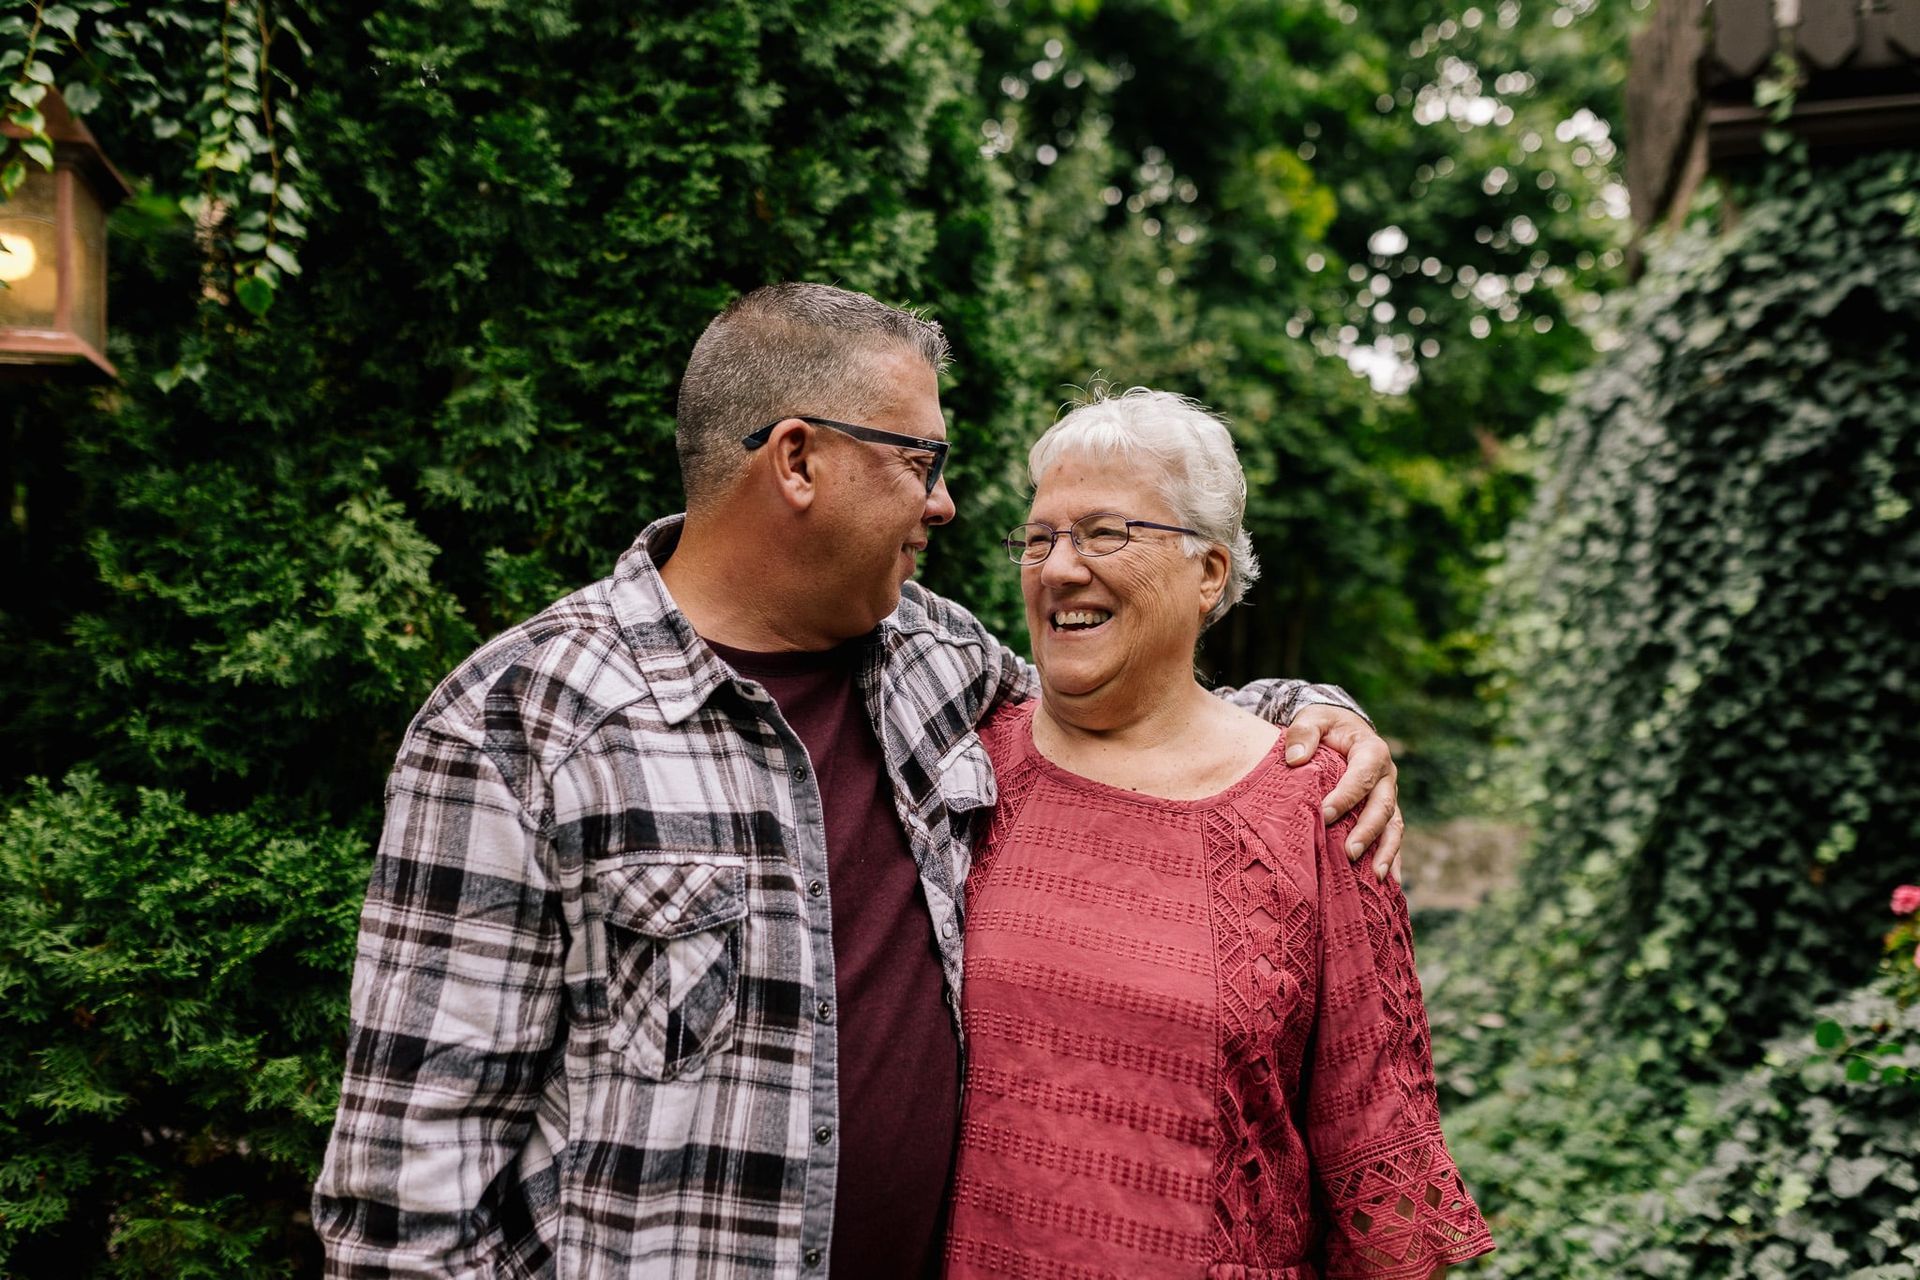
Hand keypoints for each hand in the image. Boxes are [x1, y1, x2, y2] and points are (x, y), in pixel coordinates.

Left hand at [1283, 705, 1403, 882]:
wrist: (1344, 730)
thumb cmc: (1325, 726)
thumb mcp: (1312, 718)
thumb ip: (1302, 733)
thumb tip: (1295, 758)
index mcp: (1372, 751)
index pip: (1362, 776)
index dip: (1346, 796)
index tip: (1324, 814)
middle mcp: (1386, 776)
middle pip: (1382, 807)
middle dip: (1367, 832)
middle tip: (1348, 853)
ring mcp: (1389, 797)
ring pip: (1393, 827)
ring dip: (1387, 852)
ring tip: (1377, 877)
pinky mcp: (1386, 812)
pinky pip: (1392, 838)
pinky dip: (1392, 860)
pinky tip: (1388, 884)